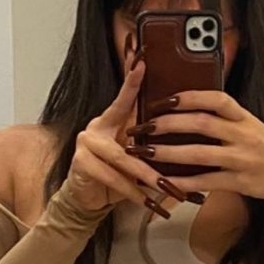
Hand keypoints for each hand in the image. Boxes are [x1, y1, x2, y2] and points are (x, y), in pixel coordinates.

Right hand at [67, 61, 182, 217]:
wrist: (87, 198)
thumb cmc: (114, 175)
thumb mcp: (133, 158)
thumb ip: (147, 146)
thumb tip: (182, 144)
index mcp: (111, 119)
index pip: (124, 98)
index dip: (132, 81)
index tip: (142, 62)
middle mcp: (96, 126)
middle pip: (130, 136)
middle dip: (157, 155)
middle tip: (179, 159)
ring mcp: (86, 143)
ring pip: (123, 159)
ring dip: (148, 177)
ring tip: (169, 189)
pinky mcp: (81, 162)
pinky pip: (113, 177)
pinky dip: (133, 191)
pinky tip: (148, 202)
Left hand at [124, 91, 263, 206]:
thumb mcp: (252, 126)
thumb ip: (226, 119)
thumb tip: (192, 110)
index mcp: (245, 118)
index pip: (216, 99)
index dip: (190, 96)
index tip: (165, 98)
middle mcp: (243, 135)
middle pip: (201, 124)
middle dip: (169, 124)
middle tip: (144, 126)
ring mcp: (241, 160)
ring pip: (199, 154)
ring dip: (169, 152)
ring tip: (145, 152)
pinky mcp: (240, 183)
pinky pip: (206, 182)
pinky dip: (184, 182)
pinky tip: (165, 182)